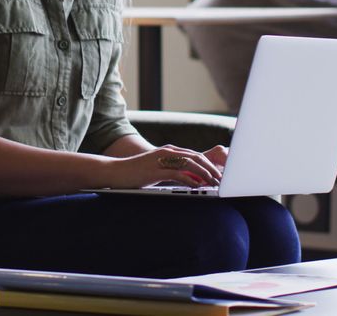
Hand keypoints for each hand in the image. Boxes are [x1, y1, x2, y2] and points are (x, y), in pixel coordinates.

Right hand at [103, 145, 222, 188]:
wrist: (115, 171)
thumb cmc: (135, 173)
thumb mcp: (157, 170)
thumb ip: (173, 172)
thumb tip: (191, 180)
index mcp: (168, 151)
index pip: (194, 155)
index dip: (208, 164)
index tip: (218, 173)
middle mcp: (167, 152)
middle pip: (196, 157)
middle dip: (211, 168)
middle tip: (221, 179)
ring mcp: (162, 160)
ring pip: (190, 164)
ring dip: (204, 174)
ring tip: (213, 183)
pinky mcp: (156, 170)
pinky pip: (178, 174)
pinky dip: (190, 179)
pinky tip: (197, 186)